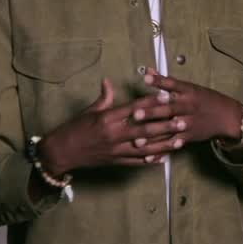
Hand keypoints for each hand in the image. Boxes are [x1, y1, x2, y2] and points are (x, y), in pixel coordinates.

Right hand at [38, 78, 190, 174]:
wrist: (60, 152)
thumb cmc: (74, 128)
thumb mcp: (88, 111)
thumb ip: (103, 98)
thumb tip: (108, 81)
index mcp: (107, 118)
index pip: (134, 108)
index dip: (152, 102)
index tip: (167, 97)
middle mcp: (113, 134)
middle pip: (144, 129)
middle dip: (165, 125)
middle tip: (182, 121)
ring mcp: (115, 150)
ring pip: (144, 148)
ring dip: (164, 145)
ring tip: (179, 141)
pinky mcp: (115, 161)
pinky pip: (135, 162)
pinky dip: (150, 160)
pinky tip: (164, 158)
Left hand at [140, 73, 242, 143]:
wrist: (226, 117)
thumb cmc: (205, 100)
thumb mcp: (190, 88)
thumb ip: (167, 82)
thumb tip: (149, 71)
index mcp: (188, 92)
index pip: (172, 84)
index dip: (159, 81)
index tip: (146, 79)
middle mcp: (188, 107)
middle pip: (168, 109)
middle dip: (152, 113)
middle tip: (136, 114)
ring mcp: (188, 123)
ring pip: (168, 129)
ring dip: (152, 135)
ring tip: (137, 140)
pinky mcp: (188, 137)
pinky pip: (171, 145)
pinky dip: (160, 151)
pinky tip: (148, 156)